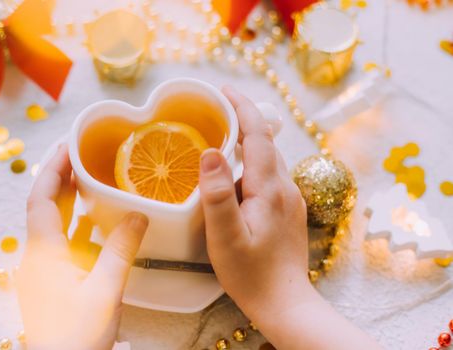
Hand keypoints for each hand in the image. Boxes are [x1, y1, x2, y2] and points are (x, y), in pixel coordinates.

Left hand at [17, 144, 147, 349]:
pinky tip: (97, 220)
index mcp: (43, 253)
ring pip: (54, 223)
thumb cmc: (78, 336)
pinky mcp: (56, 279)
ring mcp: (45, 268)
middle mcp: (38, 256)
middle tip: (81, 154)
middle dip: (61, 177)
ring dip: (69, 199)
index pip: (40, 198)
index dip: (53, 169)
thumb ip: (121, 249)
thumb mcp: (105, 290)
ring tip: (89, 178)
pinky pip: (64, 241)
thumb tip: (138, 215)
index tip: (69, 146)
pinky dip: (77, 223)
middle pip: (44, 205)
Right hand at [199, 86, 309, 315]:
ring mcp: (289, 199)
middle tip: (214, 113)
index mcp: (269, 188)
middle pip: (264, 143)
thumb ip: (217, 193)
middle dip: (242, 121)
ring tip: (217, 146)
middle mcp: (284, 188)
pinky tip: (233, 182)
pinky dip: (249, 167)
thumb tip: (210, 152)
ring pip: (266, 160)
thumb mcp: (225, 235)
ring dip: (245, 146)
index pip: (258, 134)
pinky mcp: (287, 210)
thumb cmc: (251, 273)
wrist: (283, 301)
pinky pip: (267, 177)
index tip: (223, 90)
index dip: (241, 107)